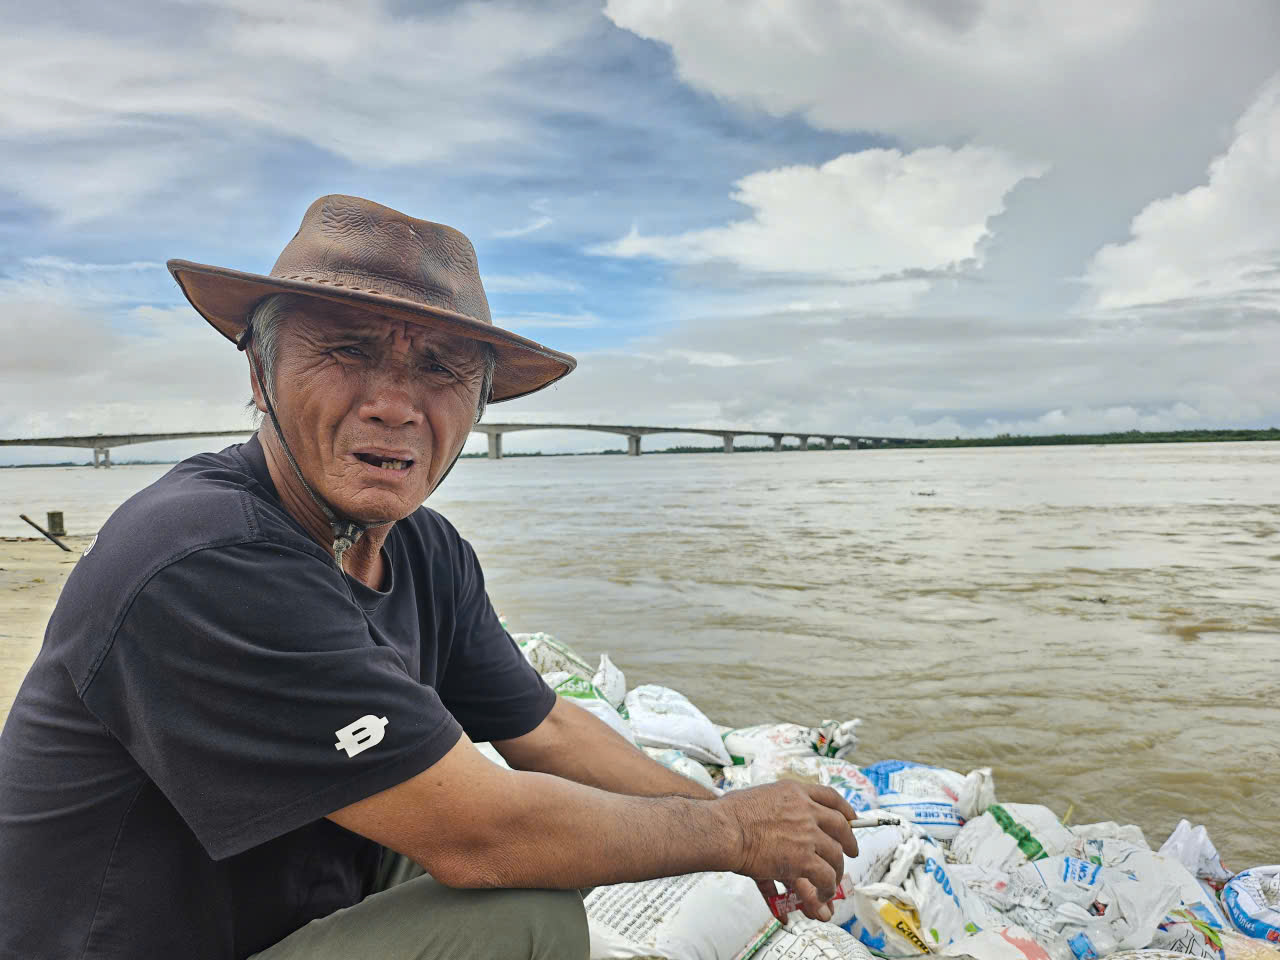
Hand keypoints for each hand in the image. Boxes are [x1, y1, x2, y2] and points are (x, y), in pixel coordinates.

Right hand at [719, 782, 857, 922]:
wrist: (725, 829)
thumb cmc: (730, 815)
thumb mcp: (760, 798)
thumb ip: (776, 809)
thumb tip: (776, 820)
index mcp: (795, 792)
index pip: (830, 796)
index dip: (845, 809)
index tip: (851, 818)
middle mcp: (806, 810)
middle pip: (840, 826)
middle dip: (849, 841)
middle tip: (851, 851)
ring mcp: (807, 834)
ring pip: (835, 856)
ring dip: (836, 872)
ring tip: (832, 883)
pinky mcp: (803, 859)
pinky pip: (825, 876)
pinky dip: (826, 889)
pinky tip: (822, 896)